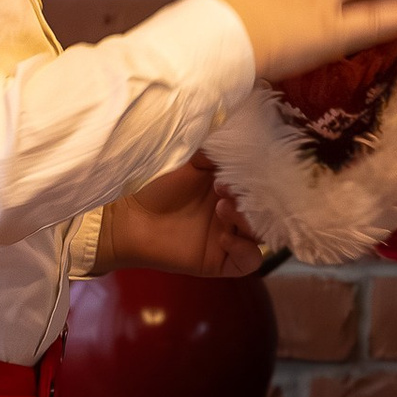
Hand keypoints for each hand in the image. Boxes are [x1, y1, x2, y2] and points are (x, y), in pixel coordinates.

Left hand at [93, 158, 260, 278]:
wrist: (130, 217)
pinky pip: (250, 260)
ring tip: (222, 208)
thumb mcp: (191, 159)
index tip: (244, 167)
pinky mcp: (222, 261)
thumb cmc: (158, 185)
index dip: (260, 177)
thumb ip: (217, 150)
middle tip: (227, 188)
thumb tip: (243, 134)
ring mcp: (231, 237)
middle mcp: (236, 212)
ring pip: (261, 234)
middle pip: (267, 210)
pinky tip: (223, 238)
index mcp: (233, 187)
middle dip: (254, 199)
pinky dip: (244, 249)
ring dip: (248, 221)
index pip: (263, 185)